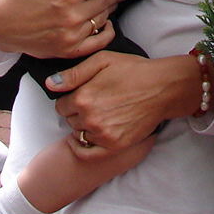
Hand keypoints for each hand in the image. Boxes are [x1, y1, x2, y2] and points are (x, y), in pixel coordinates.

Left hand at [45, 51, 200, 151]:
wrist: (162, 88)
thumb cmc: (133, 71)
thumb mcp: (102, 61)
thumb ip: (73, 74)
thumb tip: (50, 84)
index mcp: (83, 97)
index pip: (60, 105)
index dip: (70, 98)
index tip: (82, 94)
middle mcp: (90, 119)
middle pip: (69, 120)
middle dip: (77, 111)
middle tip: (94, 102)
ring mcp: (102, 135)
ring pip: (79, 134)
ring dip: (84, 126)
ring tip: (100, 114)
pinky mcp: (114, 146)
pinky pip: (87, 153)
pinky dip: (84, 146)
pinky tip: (90, 136)